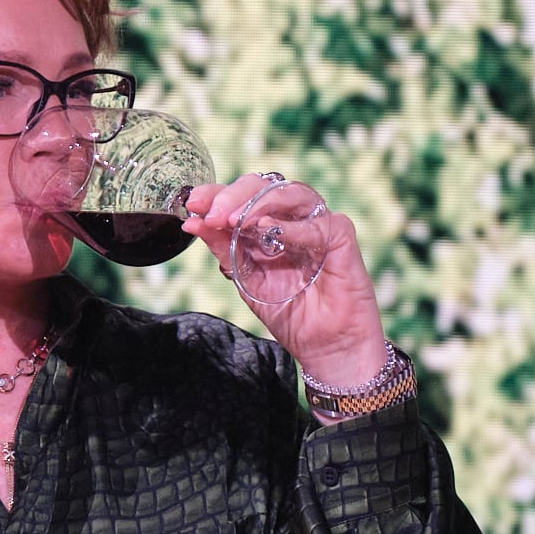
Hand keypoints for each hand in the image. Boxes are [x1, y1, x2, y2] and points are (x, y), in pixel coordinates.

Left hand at [183, 174, 387, 388]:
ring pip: (292, 193)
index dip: (216, 194)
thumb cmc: (290, 313)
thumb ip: (224, 250)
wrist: (325, 346)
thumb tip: (193, 223)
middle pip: (264, 186)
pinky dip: (292, 228)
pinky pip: (318, 223)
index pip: (242, 197)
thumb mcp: (246, 280)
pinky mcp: (341, 237)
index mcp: (269, 226)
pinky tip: (270, 233)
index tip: (192, 202)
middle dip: (232, 196)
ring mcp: (318, 225)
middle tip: (212, 214)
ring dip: (259, 203)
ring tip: (233, 221)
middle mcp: (293, 219)